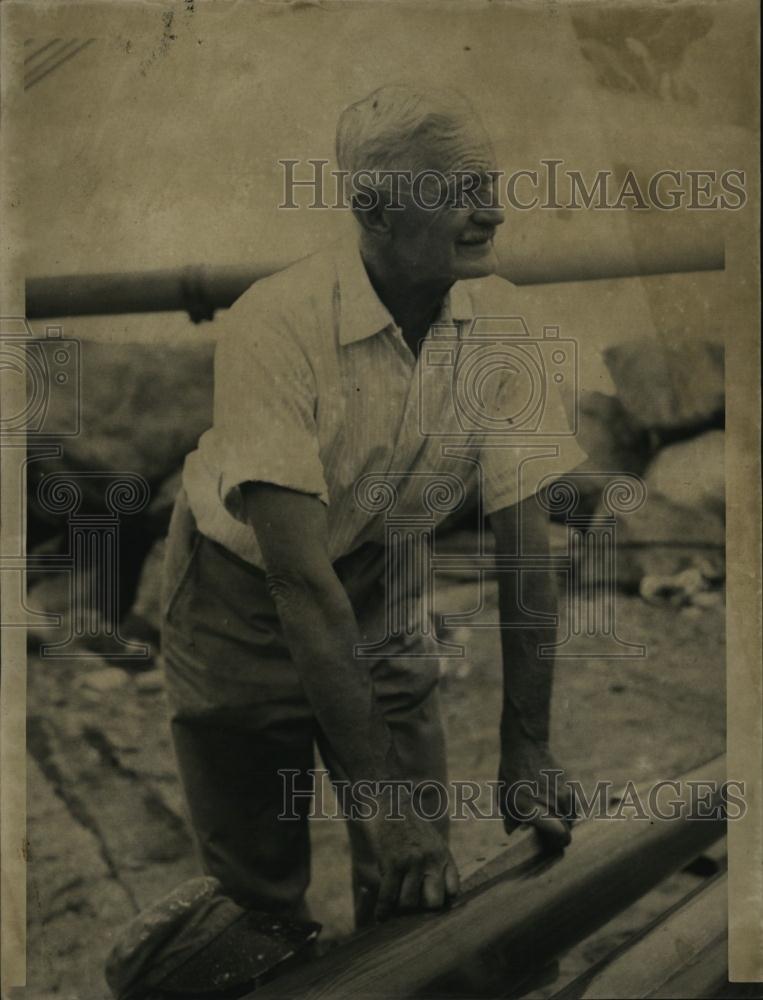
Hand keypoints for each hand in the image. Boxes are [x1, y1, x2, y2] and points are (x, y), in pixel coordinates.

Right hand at [366, 804, 459, 920]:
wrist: (390, 805)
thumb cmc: (410, 827)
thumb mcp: (432, 842)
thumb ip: (436, 865)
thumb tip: (438, 897)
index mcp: (443, 855)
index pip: (453, 890)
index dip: (443, 901)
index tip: (431, 905)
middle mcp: (431, 860)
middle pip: (433, 902)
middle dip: (422, 910)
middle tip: (413, 910)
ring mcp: (412, 861)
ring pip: (409, 902)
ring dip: (400, 909)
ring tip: (395, 910)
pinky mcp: (392, 862)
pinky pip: (388, 895)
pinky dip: (383, 910)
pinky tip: (380, 916)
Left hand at [498, 737, 576, 851]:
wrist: (525, 746)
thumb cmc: (511, 775)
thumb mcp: (504, 798)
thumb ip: (511, 820)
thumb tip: (514, 836)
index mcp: (530, 808)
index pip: (558, 834)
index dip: (555, 844)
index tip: (548, 845)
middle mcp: (549, 802)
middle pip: (566, 835)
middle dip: (558, 839)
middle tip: (547, 835)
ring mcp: (561, 794)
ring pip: (572, 822)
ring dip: (565, 825)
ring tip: (551, 818)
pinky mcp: (569, 787)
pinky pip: (575, 808)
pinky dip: (569, 812)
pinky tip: (557, 806)